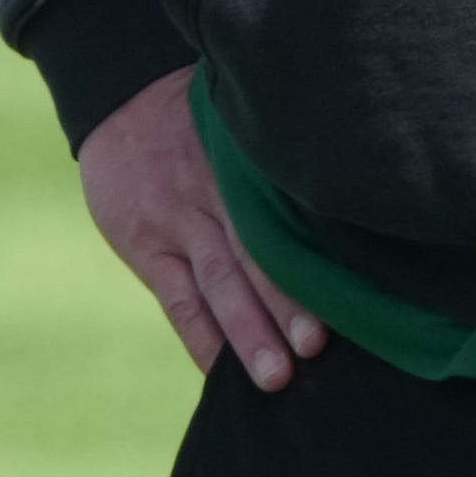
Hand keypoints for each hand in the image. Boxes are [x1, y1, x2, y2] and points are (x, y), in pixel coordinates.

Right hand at [78, 69, 324, 389]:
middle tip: (316, 349)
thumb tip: (346, 197)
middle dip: (287, 305)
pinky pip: (175, 299)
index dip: (315, 257)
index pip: (289, 217)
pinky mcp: (146, 245)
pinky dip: (198, 335)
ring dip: (246, 332)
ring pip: (217, 284)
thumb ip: (285, 163)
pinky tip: (218, 369)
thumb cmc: (206, 116)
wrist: (123, 99)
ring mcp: (178, 224)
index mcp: (250, 165)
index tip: (353, 296)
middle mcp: (217, 196)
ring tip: (273, 377)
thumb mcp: (248, 124)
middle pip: (257, 256)